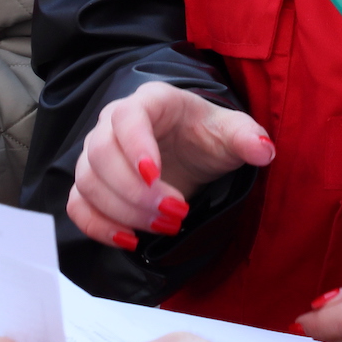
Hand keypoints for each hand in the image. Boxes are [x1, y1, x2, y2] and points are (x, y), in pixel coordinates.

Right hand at [68, 83, 274, 251]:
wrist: (191, 152)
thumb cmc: (207, 135)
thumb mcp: (232, 132)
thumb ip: (247, 137)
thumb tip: (264, 150)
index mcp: (149, 102)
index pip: (128, 118)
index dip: (135, 146)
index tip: (154, 176)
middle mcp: (113, 123)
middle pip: (100, 154)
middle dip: (135, 191)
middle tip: (175, 214)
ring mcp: (97, 154)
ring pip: (88, 182)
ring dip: (122, 212)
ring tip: (166, 227)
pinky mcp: (92, 185)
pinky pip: (78, 205)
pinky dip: (97, 226)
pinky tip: (130, 240)